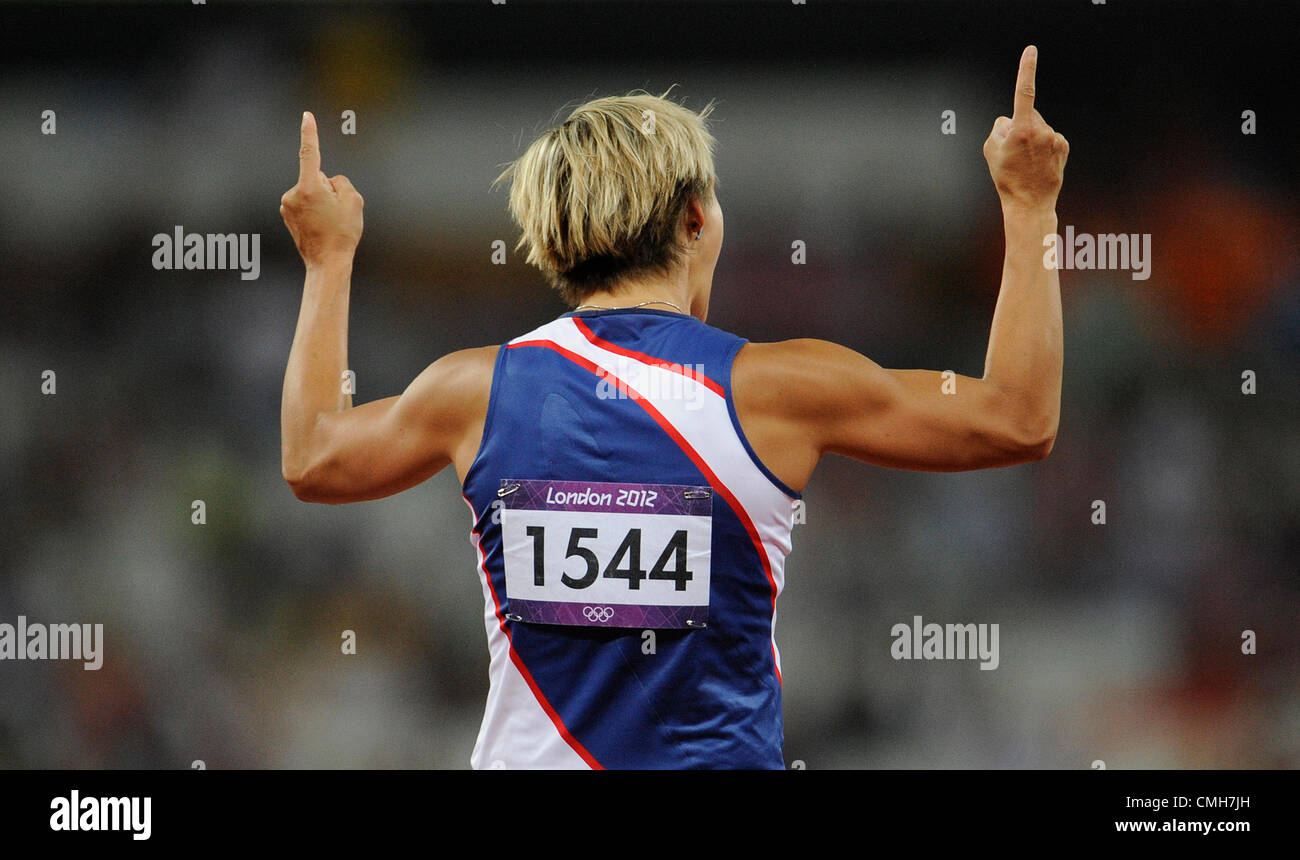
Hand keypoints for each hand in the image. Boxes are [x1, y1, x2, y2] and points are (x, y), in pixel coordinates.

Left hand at [280, 111, 363, 267]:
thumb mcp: (354, 202)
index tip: (306, 116)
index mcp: (309, 187)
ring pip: (311, 191)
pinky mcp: (287, 215)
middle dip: (328, 189)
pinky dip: (313, 209)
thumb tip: (329, 181)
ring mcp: (287, 205)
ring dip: (321, 201)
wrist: (327, 263)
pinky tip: (320, 226)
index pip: (310, 153)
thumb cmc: (342, 233)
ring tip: (328, 223)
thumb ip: (342, 182)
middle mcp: (293, 193)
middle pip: (318, 178)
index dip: (310, 133)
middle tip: (335, 214)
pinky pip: (305, 202)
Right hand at [983, 46, 1068, 213]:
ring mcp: (1055, 138)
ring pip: (1039, 127)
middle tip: (1014, 153)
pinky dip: (1043, 146)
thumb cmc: (1007, 178)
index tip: (1031, 51)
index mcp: (1022, 129)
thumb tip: (1010, 120)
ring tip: (1027, 162)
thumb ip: (998, 128)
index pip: (1024, 92)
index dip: (1027, 69)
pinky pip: (1050, 138)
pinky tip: (1039, 163)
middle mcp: (1042, 130)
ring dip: (1032, 138)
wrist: (1030, 203)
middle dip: (1020, 126)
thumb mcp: (990, 151)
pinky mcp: (1064, 146)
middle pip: (1027, 115)